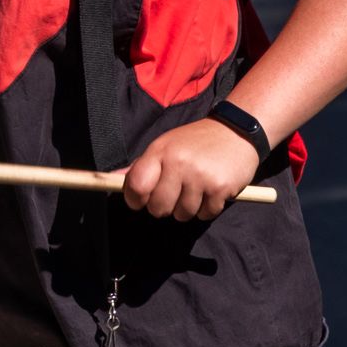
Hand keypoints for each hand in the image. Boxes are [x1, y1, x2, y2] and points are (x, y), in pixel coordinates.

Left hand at [117, 119, 262, 220]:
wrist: (236, 131)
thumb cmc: (196, 142)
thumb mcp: (166, 145)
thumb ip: (140, 166)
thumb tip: (109, 180)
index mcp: (160, 151)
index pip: (136, 185)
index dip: (134, 199)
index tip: (141, 200)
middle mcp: (178, 163)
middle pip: (158, 208)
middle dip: (164, 207)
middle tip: (175, 193)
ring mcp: (200, 176)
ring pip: (182, 215)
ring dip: (188, 208)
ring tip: (196, 189)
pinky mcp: (220, 188)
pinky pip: (205, 215)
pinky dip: (208, 209)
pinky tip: (211, 191)